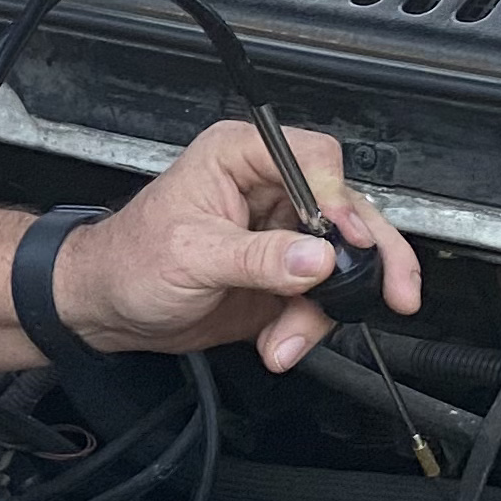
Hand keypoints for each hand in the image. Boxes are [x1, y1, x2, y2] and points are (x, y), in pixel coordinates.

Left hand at [50, 121, 419, 370]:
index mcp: (241, 157)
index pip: (315, 160)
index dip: (339, 199)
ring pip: (343, 262)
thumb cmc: (129, 261)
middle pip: (348, 211)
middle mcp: (270, 188)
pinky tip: (278, 343)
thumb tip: (315, 260)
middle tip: (392, 292)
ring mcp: (283, 234)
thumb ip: (258, 258)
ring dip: (324, 310)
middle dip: (370, 259)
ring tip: (286, 340)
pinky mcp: (286, 277)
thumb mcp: (191, 255)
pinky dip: (307, 328)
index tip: (348, 241)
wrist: (108, 309)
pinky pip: (323, 300)